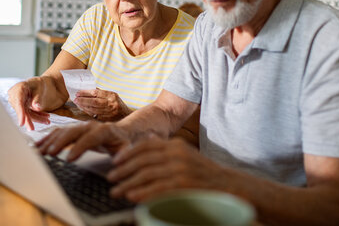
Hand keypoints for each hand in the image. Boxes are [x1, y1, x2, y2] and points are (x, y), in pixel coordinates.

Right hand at [8, 77, 63, 130]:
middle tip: (32, 129)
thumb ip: (38, 97)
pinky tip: (45, 118)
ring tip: (47, 121)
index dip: (20, 113)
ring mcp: (17, 101)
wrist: (41, 83)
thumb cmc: (40, 83)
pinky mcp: (22, 106)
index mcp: (19, 88)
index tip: (22, 123)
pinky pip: (28, 113)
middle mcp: (15, 95)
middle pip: (21, 110)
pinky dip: (36, 116)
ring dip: (36, 118)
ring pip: (25, 113)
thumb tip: (36, 107)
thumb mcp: (40, 88)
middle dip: (28, 120)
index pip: (18, 102)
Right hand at [36, 121, 130, 160]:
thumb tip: (117, 162)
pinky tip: (38, 147)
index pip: (90, 138)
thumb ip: (124, 154)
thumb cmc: (122, 142)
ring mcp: (80, 126)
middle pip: (73, 131)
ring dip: (51, 141)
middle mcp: (90, 125)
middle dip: (60, 142)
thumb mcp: (126, 148)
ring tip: (40, 153)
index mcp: (104, 130)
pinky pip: (58, 132)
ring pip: (63, 131)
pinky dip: (47, 139)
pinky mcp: (73, 129)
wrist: (120, 131)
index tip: (69, 159)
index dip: (79, 147)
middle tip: (50, 154)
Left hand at [74, 88, 131, 120]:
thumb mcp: (112, 95)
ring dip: (83, 106)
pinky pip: (94, 115)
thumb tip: (88, 90)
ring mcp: (109, 112)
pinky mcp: (106, 119)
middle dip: (83, 100)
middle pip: (94, 101)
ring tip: (77, 103)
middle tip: (75, 99)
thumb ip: (101, 93)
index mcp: (112, 96)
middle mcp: (111, 104)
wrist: (126, 115)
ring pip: (93, 109)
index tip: (78, 92)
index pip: (96, 93)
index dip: (86, 93)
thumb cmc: (117, 103)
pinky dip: (87, 111)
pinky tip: (83, 109)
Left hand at [106, 138, 228, 201]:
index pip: (146, 146)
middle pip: (142, 161)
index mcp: (175, 145)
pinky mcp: (183, 184)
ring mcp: (180, 169)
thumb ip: (167, 148)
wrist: (228, 185)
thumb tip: (149, 140)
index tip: (115, 162)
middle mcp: (176, 154)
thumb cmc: (204, 172)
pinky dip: (143, 193)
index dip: (128, 153)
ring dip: (128, 184)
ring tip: (116, 192)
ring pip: (146, 175)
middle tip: (110, 178)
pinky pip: (157, 189)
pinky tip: (133, 197)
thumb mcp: (186, 154)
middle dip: (123, 170)